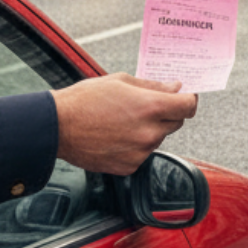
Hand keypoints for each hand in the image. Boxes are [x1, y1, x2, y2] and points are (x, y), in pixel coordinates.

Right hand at [54, 73, 196, 174]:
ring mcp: (140, 152)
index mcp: (150, 107)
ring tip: (123, 119)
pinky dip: (135, 144)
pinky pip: (143, 153)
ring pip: (158, 137)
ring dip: (149, 128)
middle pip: (176, 122)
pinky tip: (116, 134)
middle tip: (148, 104)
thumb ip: (153, 86)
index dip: (189, 99)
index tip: (185, 96)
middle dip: (168, 112)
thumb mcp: (121, 81)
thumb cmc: (85, 100)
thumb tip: (175, 88)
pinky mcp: (129, 167)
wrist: (57, 127)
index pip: (188, 106)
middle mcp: (149, 133)